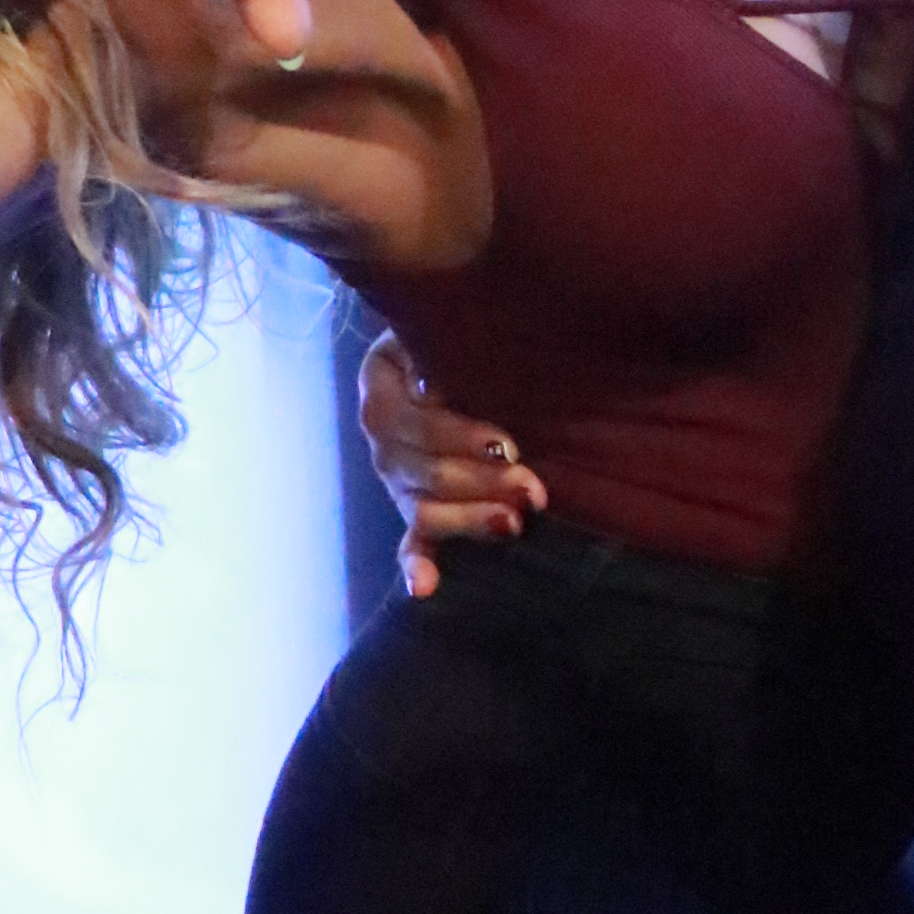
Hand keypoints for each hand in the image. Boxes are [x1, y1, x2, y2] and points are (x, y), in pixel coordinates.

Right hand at [356, 333, 544, 600]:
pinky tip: (424, 587)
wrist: (463, 344)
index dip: (459, 437)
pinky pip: (411, 539)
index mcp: (381, 383)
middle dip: (481, 482)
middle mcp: (381, 435)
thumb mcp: (452, 326)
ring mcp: (396, 475)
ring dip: (468, 519)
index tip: (508, 444)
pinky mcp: (415, 504)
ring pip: (422, 508)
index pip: (411, 422)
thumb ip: (443, 344)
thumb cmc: (467, 332)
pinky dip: (415, 564)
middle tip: (532, 488)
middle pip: (421, 470)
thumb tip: (433, 380)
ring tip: (513, 522)